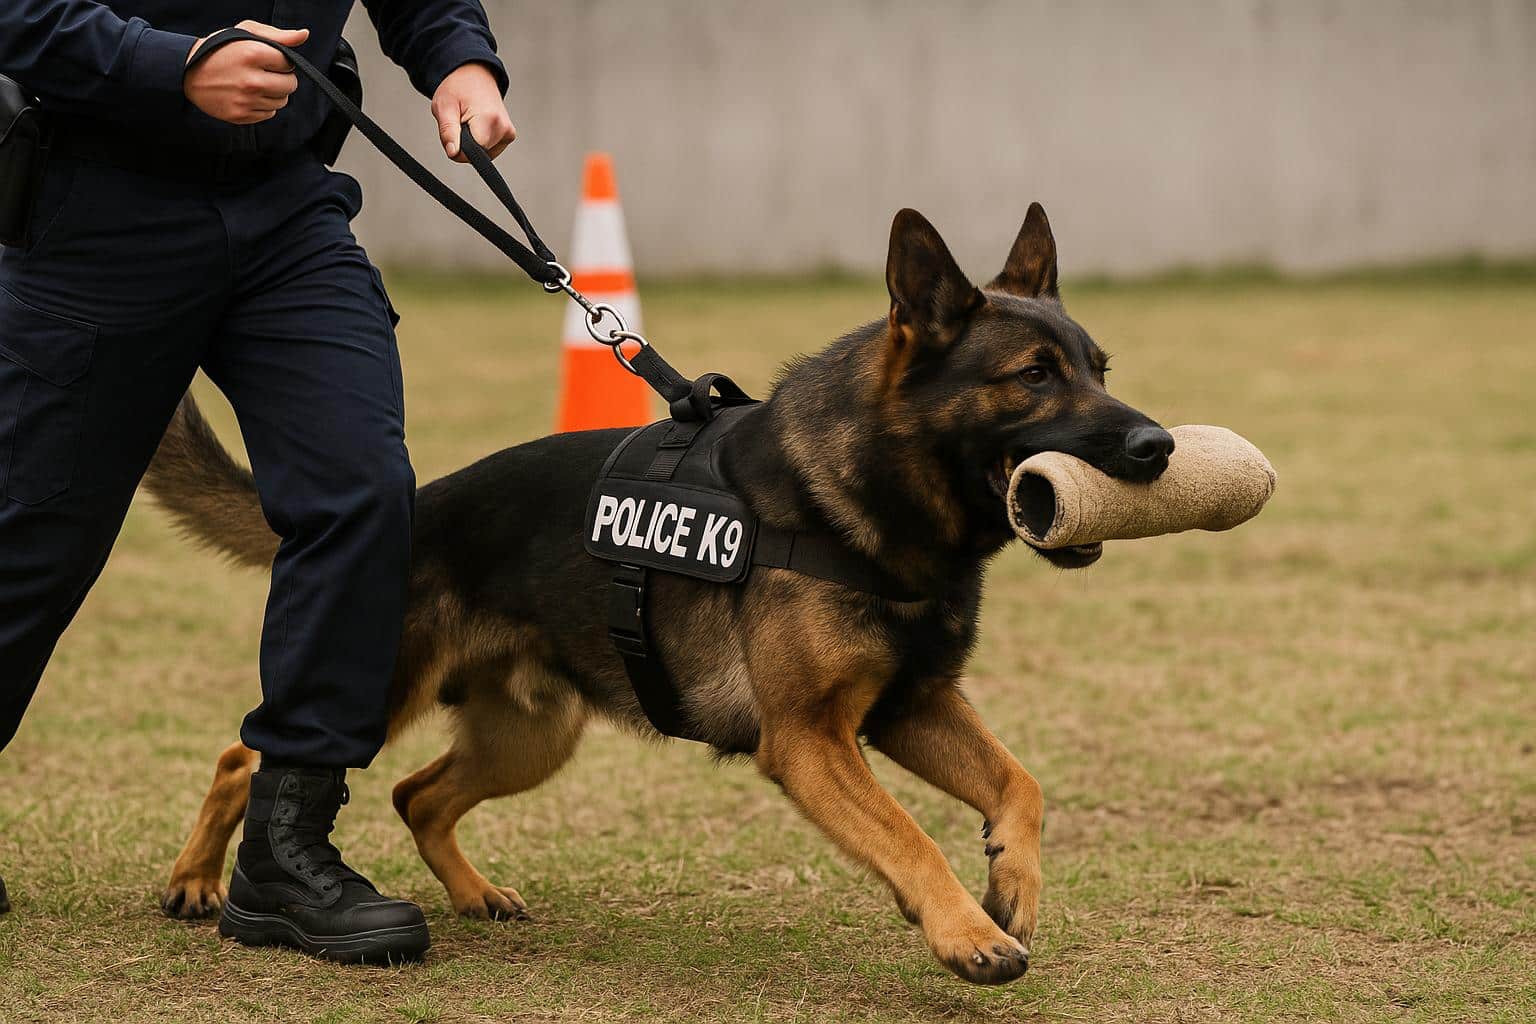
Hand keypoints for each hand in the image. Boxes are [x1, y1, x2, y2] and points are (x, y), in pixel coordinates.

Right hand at [184, 21, 309, 125]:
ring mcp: (246, 100)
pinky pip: (269, 114)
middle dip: (283, 78)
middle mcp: (251, 80)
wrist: (187, 72)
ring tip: (255, 83)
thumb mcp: (245, 33)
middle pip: (291, 85)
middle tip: (265, 73)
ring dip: (274, 93)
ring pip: (282, 101)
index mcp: (252, 54)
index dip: (281, 62)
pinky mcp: (241, 115)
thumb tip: (304, 35)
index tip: (268, 60)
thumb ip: (278, 35)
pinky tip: (249, 95)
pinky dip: (263, 105)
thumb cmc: (219, 49)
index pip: (289, 63)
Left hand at [432, 63, 515, 161]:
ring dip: (473, 143)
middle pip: (479, 155)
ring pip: (485, 153)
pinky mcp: (509, 135)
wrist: (474, 74)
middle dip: (465, 144)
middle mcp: (504, 127)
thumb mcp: (444, 107)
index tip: (454, 129)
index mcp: (489, 120)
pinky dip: (481, 142)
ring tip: (469, 121)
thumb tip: (453, 153)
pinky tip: (479, 125)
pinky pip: (491, 149)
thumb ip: (448, 132)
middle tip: (460, 122)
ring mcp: (508, 132)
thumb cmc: (458, 87)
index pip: (472, 154)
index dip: (458, 147)